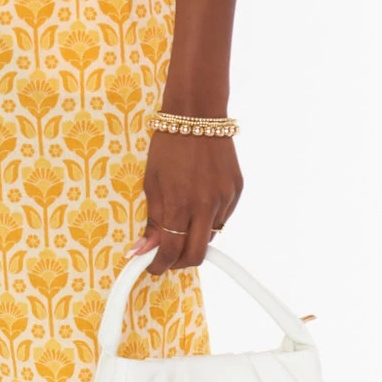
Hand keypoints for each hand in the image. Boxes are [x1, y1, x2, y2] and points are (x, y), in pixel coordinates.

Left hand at [130, 131, 241, 275]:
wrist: (197, 116)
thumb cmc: (168, 146)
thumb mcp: (151, 182)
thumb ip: (152, 219)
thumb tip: (145, 249)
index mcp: (179, 204)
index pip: (170, 251)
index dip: (158, 264)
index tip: (150, 266)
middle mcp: (205, 206)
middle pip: (196, 255)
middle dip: (178, 263)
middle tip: (166, 258)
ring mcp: (224, 199)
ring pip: (210, 237)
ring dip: (194, 239)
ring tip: (181, 224)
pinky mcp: (236, 192)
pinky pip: (222, 218)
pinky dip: (208, 220)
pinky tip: (197, 205)